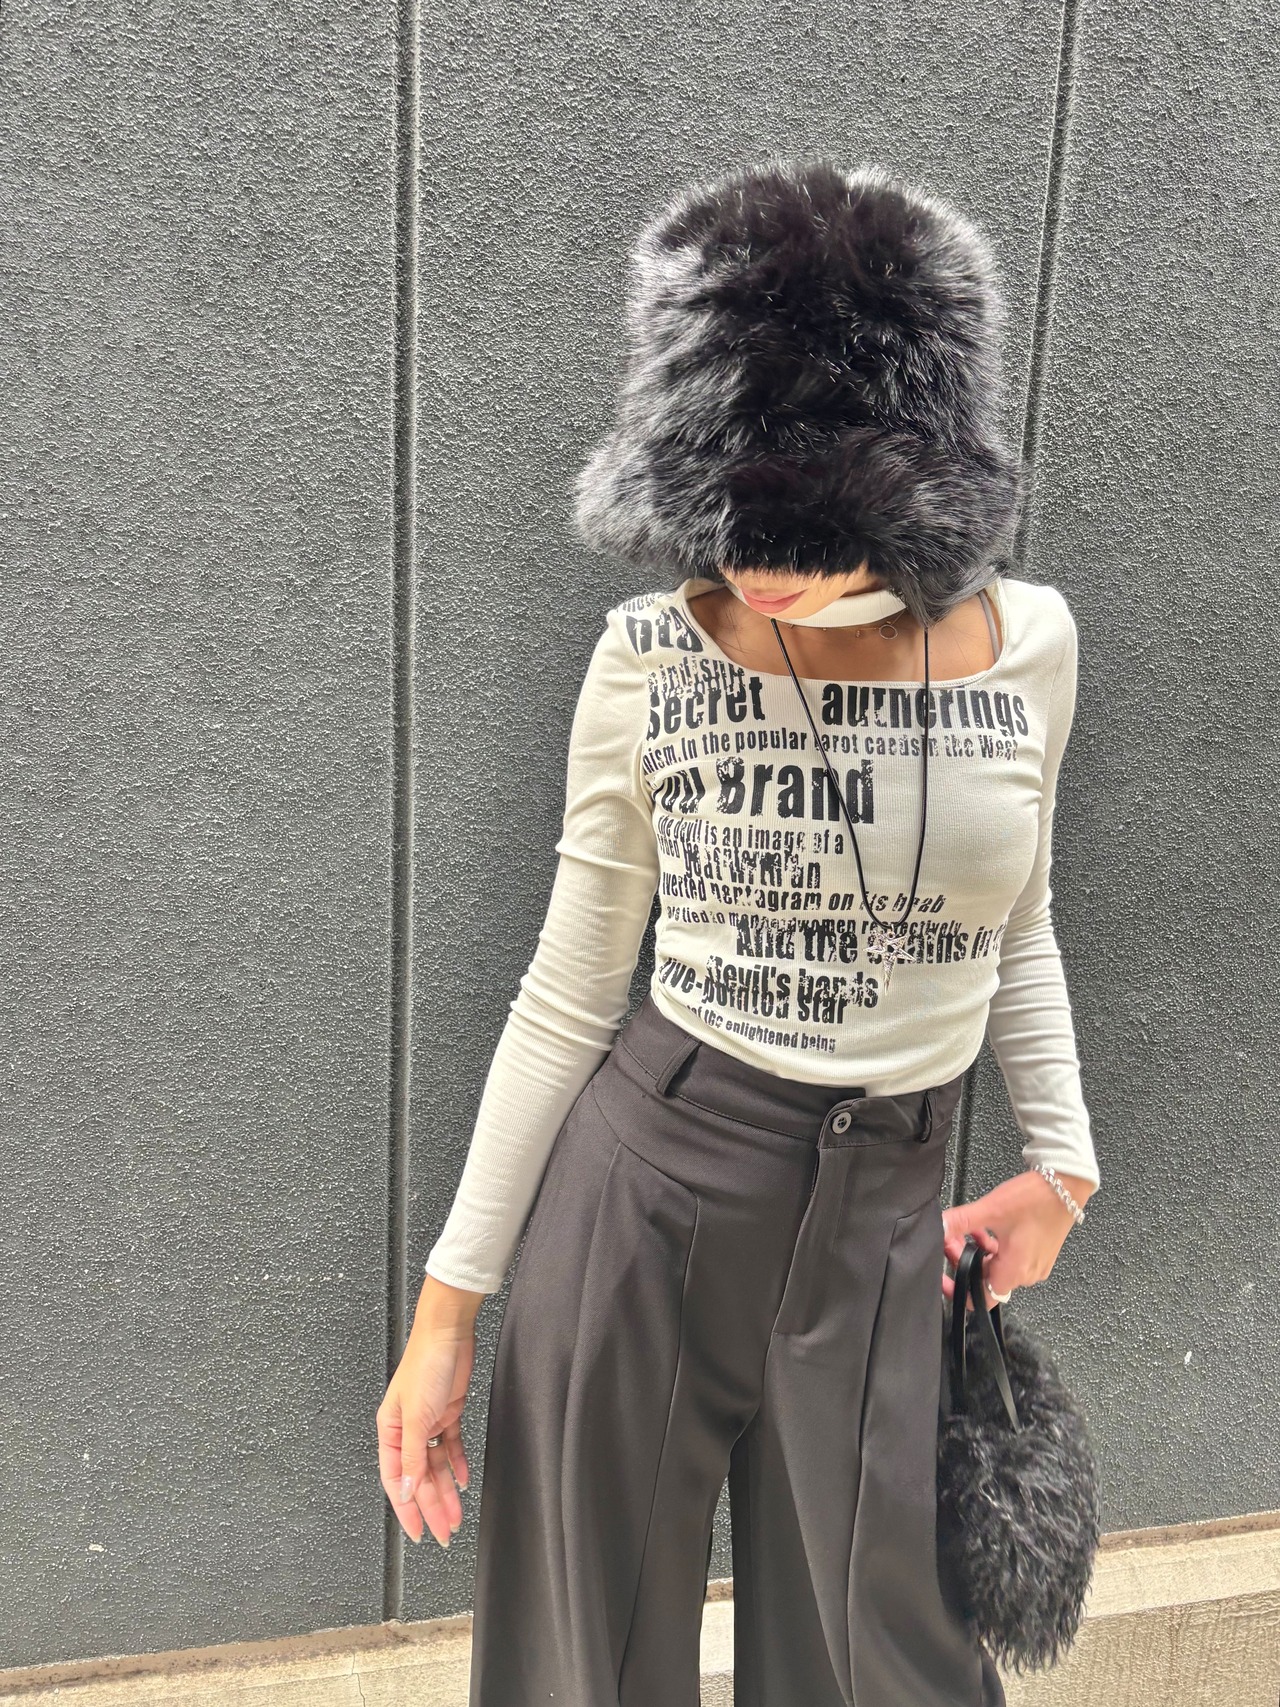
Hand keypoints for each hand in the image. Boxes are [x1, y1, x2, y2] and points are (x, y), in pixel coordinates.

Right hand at [376, 1275, 483, 1547]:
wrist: (449, 1333)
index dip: (407, 1509)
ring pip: (437, 1467)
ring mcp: (428, 1422)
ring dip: (447, 1491)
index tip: (417, 1534)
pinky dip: (457, 1464)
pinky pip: (451, 1447)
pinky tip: (464, 1480)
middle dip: (432, 1507)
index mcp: (390, 1431)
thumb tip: (407, 1490)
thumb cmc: (425, 1365)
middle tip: (444, 1533)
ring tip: (457, 1516)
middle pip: (420, 1477)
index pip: (397, 1480)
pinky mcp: (448, 1413)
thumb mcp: (416, 1416)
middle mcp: (407, 1430)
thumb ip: (413, 1456)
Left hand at [941, 1169, 1095, 1311]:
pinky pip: (1010, 1259)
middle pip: (986, 1279)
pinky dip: (995, 1247)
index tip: (946, 1275)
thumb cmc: (1037, 1198)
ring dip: (979, 1251)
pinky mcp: (1040, 1254)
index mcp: (1015, 1271)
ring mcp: (1036, 1265)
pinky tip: (989, 1230)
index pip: (981, 1299)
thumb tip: (939, 1226)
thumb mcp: (991, 1209)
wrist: (1067, 1185)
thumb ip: (960, 1221)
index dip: (959, 1289)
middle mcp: (1028, 1274)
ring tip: (971, 1230)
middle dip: (965, 1260)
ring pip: (997, 1268)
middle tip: (954, 1240)